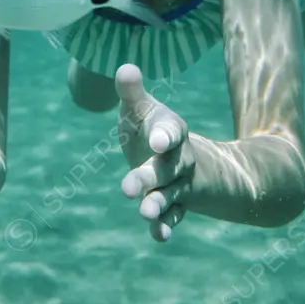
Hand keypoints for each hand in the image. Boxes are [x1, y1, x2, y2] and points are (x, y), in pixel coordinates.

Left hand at [116, 64, 194, 241]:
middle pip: (166, 168)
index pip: (171, 131)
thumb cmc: (151, 127)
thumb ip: (131, 93)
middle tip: (126, 188)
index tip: (158, 140)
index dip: (165, 135)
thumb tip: (124, 67)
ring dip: (157, 205)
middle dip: (148, 177)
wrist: (180, 156)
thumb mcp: (141, 109)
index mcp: (170, 130)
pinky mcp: (175, 204)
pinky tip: (158, 236)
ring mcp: (178, 184)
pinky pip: (173, 217)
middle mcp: (178, 158)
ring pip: (171, 195)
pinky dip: (165, 226)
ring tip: (143, 212)